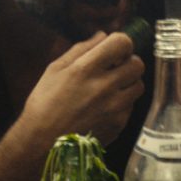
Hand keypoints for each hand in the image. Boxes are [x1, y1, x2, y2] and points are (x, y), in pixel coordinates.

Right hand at [20, 32, 143, 145]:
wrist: (42, 144)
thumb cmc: (44, 104)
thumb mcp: (54, 70)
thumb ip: (80, 49)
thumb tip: (102, 36)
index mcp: (86, 69)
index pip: (122, 43)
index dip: (120, 42)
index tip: (113, 49)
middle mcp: (104, 87)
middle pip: (137, 64)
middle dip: (127, 62)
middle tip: (114, 68)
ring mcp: (114, 108)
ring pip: (138, 86)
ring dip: (128, 83)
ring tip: (111, 88)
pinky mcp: (119, 125)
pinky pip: (131, 107)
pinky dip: (122, 104)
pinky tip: (105, 107)